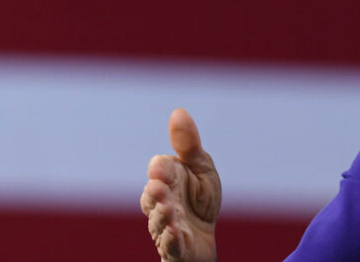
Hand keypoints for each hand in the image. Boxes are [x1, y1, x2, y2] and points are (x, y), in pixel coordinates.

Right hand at [140, 108, 221, 261]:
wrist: (205, 235)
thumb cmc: (200, 198)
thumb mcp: (200, 167)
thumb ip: (188, 144)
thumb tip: (178, 111)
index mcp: (167, 180)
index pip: (159, 172)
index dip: (160, 170)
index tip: (160, 166)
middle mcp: (161, 203)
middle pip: (153, 197)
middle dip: (155, 194)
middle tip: (158, 188)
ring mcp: (166, 226)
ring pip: (159, 221)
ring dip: (162, 216)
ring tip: (168, 209)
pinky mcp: (174, 247)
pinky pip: (170, 245)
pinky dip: (171, 239)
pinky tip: (175, 232)